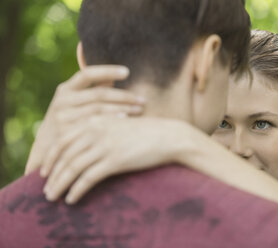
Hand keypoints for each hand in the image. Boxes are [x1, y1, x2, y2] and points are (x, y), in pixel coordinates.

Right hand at [25, 65, 145, 174]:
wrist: (47, 148)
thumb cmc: (68, 120)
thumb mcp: (74, 102)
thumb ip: (92, 90)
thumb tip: (114, 77)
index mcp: (65, 89)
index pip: (87, 74)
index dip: (107, 70)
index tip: (127, 71)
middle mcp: (62, 101)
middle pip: (99, 94)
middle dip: (124, 96)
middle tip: (143, 99)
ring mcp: (64, 118)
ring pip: (99, 109)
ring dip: (122, 108)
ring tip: (140, 110)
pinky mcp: (67, 134)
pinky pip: (95, 125)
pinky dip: (112, 121)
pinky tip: (126, 121)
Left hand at [43, 117, 192, 203]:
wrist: (168, 136)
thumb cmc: (145, 132)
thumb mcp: (118, 125)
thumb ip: (99, 130)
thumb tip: (83, 146)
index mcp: (94, 120)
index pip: (63, 139)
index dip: (51, 156)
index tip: (45, 170)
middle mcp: (95, 131)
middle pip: (64, 155)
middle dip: (52, 174)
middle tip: (46, 188)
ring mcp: (105, 145)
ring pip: (72, 167)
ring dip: (60, 185)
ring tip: (53, 196)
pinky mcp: (115, 160)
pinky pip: (88, 178)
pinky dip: (77, 190)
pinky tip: (72, 198)